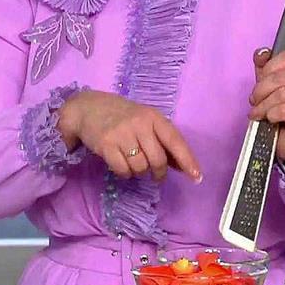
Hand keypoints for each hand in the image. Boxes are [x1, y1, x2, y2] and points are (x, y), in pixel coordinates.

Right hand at [58, 90, 201, 181]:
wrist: (87, 108)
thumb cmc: (122, 116)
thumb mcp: (144, 121)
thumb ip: (162, 140)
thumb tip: (182, 166)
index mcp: (153, 116)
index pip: (174, 140)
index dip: (187, 160)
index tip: (196, 177)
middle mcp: (139, 123)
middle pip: (157, 160)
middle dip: (158, 172)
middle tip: (154, 174)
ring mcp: (121, 134)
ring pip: (140, 167)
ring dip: (138, 172)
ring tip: (132, 162)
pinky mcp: (106, 145)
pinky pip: (123, 170)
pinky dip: (124, 173)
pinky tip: (120, 164)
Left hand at [250, 49, 284, 170]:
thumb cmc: (280, 112)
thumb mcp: (268, 86)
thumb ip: (264, 67)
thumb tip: (261, 53)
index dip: (269, 68)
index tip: (260, 80)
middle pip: (281, 77)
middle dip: (261, 89)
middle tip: (255, 100)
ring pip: (281, 94)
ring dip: (263, 105)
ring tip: (258, 112)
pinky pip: (284, 110)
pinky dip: (270, 114)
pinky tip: (269, 119)